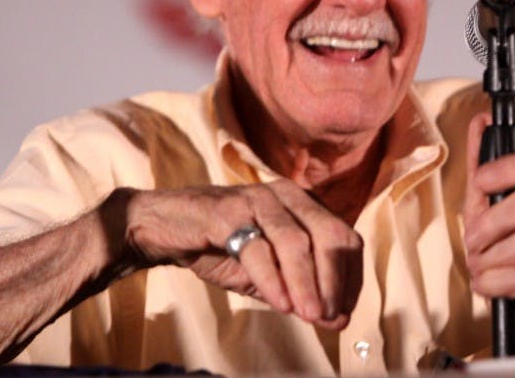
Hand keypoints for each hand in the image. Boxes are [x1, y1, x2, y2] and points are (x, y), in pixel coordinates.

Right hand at [107, 180, 362, 329]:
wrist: (164, 229)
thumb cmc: (221, 248)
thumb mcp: (268, 274)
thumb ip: (301, 292)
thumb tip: (338, 320)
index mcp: (303, 204)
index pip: (346, 238)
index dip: (351, 278)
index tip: (345, 313)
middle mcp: (286, 195)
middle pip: (330, 235)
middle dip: (336, 280)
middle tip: (331, 316)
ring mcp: (256, 199)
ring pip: (297, 241)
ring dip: (307, 283)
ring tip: (311, 316)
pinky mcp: (226, 211)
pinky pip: (257, 247)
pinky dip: (272, 279)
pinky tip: (280, 304)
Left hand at [463, 113, 514, 351]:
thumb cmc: (513, 252)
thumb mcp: (490, 205)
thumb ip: (484, 165)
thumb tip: (479, 122)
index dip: (511, 167)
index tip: (482, 181)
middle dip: (494, 219)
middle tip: (475, 236)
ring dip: (488, 257)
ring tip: (484, 263)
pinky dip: (490, 283)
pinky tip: (491, 283)